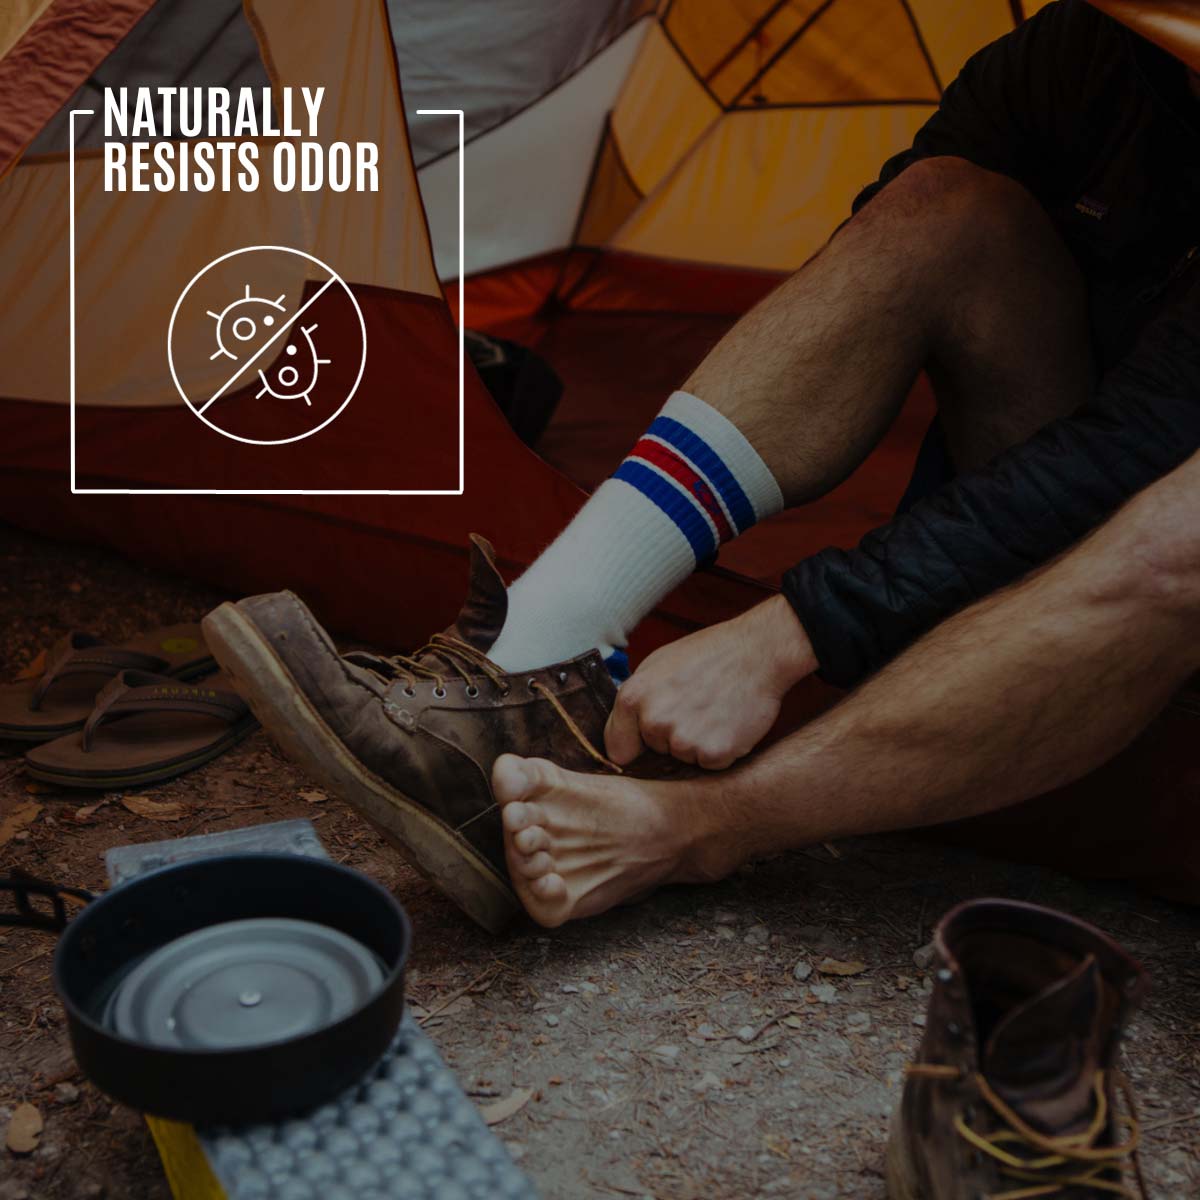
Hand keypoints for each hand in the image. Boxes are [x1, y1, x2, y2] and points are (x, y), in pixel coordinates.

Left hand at [604, 594, 816, 769]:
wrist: (757, 651)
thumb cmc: (709, 653)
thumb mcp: (658, 664)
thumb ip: (637, 698)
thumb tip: (623, 726)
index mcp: (632, 698)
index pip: (617, 747)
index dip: (635, 744)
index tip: (647, 741)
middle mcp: (654, 722)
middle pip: (655, 752)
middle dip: (671, 737)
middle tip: (695, 708)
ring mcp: (684, 740)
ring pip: (683, 757)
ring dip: (697, 743)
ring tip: (713, 711)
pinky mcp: (714, 753)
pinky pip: (710, 764)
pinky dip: (720, 750)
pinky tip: (728, 722)